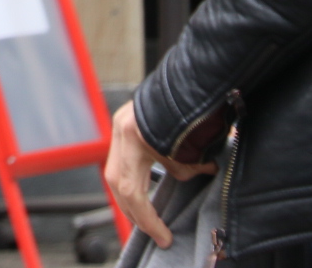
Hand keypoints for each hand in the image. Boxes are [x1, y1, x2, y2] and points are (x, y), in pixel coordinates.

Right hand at [103, 100, 214, 247]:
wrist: (189, 76)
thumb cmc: (191, 103)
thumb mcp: (192, 143)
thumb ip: (187, 166)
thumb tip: (196, 177)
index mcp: (135, 137)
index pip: (133, 191)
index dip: (147, 219)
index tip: (163, 237)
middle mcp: (121, 130)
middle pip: (117, 185)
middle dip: (135, 214)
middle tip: (155, 232)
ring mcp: (119, 124)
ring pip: (115, 174)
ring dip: (130, 199)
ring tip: (147, 219)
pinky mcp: (124, 122)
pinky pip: (121, 160)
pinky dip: (131, 180)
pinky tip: (143, 194)